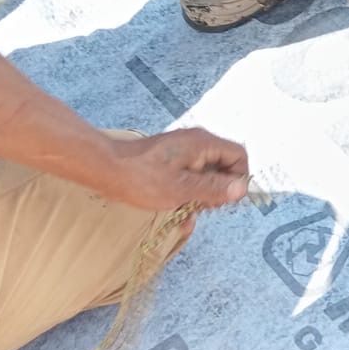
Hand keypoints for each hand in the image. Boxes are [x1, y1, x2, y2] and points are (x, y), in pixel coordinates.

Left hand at [99, 128, 249, 211]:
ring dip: (203, 192)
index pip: (239, 156)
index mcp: (203, 144)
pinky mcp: (172, 157)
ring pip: (208, 171)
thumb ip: (214, 188)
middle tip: (203, 207)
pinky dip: (190, 188)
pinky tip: (177, 204)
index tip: (226, 199)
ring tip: (187, 208)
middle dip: (219, 188)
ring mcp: (184, 148)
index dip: (239, 178)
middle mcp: (197, 142)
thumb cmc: (142, 178)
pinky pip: (192, 172)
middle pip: (225, 164)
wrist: (105, 168)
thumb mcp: (182, 189)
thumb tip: (243, 189)